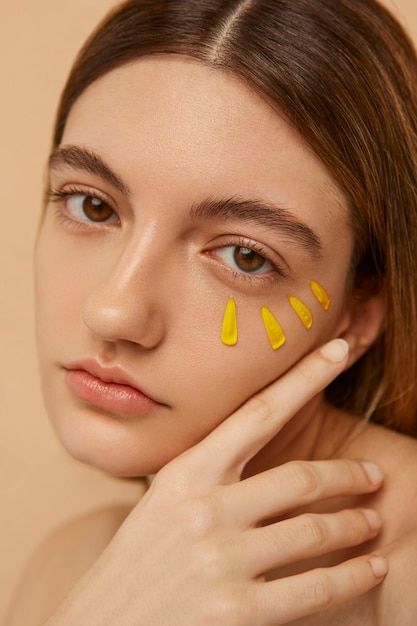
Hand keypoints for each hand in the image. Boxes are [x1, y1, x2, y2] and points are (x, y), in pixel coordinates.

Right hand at [46, 339, 386, 624]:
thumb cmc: (140, 560)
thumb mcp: (165, 502)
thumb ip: (208, 473)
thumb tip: (258, 441)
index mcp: (186, 474)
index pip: (257, 413)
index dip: (305, 377)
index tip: (339, 350)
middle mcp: (205, 510)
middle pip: (301, 477)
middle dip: (348, 473)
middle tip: (373, 473)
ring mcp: (221, 561)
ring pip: (314, 531)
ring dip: (356, 524)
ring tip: (373, 521)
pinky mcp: (238, 613)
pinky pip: (316, 589)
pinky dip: (354, 576)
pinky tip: (371, 567)